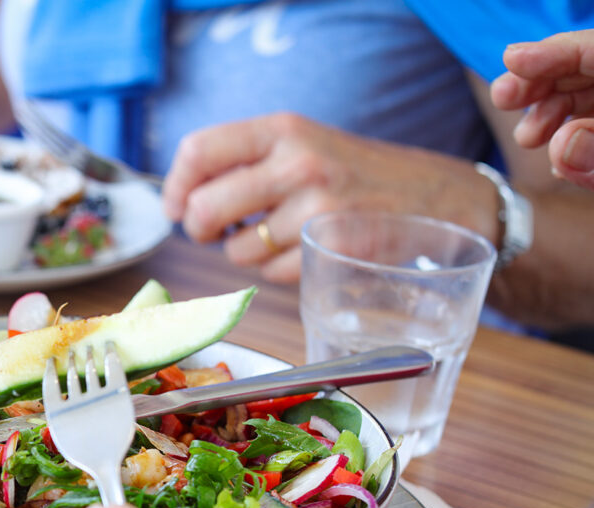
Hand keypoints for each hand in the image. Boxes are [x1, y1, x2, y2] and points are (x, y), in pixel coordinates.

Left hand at [161, 113, 498, 282]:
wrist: (437, 198)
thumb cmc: (354, 176)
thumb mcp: (301, 145)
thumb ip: (245, 162)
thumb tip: (180, 200)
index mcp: (282, 129)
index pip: (198, 150)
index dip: (175, 186)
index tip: (175, 206)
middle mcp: (296, 162)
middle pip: (203, 208)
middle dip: (200, 230)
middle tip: (215, 232)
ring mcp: (315, 206)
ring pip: (237, 249)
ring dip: (247, 252)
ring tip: (282, 234)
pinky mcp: (330, 247)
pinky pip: (271, 273)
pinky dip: (279, 270)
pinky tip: (307, 250)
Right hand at [491, 31, 593, 190]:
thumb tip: (562, 146)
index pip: (593, 49)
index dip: (551, 53)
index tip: (511, 59)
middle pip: (583, 71)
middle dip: (539, 84)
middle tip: (502, 99)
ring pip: (585, 101)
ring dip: (549, 117)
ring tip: (529, 140)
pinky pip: (591, 134)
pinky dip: (569, 143)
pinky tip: (557, 160)